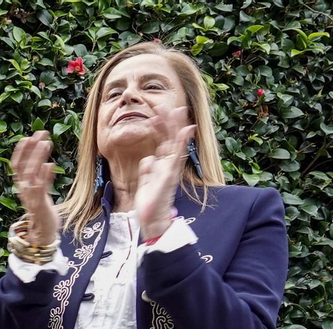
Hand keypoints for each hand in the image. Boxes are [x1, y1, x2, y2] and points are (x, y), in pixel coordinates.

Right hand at [10, 130, 58, 244]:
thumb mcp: (38, 191)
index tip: (28, 137)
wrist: (42, 233)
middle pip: (23, 165)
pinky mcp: (40, 204)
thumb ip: (39, 177)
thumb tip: (46, 162)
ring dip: (38, 157)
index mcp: (21, 185)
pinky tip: (51, 165)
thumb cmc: (42, 210)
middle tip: (41, 133)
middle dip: (31, 148)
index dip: (21, 150)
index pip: (16, 164)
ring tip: (47, 143)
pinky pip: (41, 188)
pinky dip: (45, 176)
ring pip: (31, 174)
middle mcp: (23, 189)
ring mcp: (31, 196)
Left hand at [135, 106, 194, 240]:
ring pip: (176, 143)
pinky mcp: (170, 175)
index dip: (162, 127)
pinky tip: (187, 129)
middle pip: (170, 139)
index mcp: (162, 165)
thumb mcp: (145, 182)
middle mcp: (169, 165)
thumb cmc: (150, 203)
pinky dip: (183, 142)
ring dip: (177, 126)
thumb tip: (148, 159)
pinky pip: (178, 155)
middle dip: (170, 122)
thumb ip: (147, 170)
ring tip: (178, 110)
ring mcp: (171, 169)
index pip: (163, 142)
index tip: (158, 113)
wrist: (152, 219)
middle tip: (169, 105)